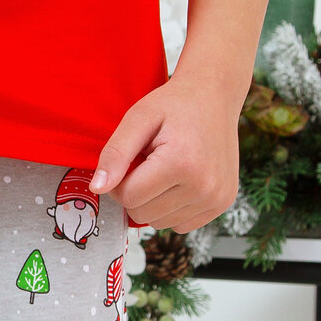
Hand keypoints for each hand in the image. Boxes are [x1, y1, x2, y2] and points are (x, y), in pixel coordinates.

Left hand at [91, 71, 241, 229]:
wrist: (215, 96)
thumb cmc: (175, 104)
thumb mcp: (138, 118)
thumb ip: (115, 154)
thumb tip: (96, 189)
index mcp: (181, 163)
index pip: (128, 198)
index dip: (118, 182)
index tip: (128, 161)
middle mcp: (204, 186)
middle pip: (142, 214)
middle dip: (136, 192)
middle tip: (149, 162)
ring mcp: (216, 198)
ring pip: (160, 223)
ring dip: (154, 201)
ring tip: (166, 169)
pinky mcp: (223, 203)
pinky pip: (181, 225)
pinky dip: (173, 208)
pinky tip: (179, 181)